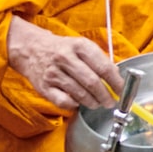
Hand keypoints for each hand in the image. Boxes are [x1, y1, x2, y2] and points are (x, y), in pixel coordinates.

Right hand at [6, 17, 123, 109]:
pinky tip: (77, 102)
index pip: (103, 67)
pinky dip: (74, 105)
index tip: (121, 90)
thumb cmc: (62, 49)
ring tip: (96, 103)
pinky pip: (64, 102)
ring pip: (80, 94)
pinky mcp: (44, 87)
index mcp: (79, 46)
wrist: (31, 49)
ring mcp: (54, 73)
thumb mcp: (81, 46)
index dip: (116, 82)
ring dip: (92, 102)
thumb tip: (116, 78)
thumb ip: (98, 60)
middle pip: (92, 82)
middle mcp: (65, 58)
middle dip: (105, 96)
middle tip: (110, 102)